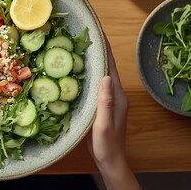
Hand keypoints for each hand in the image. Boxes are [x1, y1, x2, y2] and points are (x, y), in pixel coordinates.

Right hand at [87, 39, 140, 189]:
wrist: (110, 160)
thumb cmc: (107, 144)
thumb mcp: (104, 123)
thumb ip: (105, 101)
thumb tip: (106, 77)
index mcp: (117, 96)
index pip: (112, 67)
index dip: (106, 49)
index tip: (98, 33)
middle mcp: (114, 94)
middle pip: (107, 67)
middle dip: (98, 50)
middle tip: (84, 36)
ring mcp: (108, 99)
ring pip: (100, 75)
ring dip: (93, 61)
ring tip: (79, 48)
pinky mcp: (100, 105)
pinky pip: (94, 85)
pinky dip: (87, 74)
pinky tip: (76, 72)